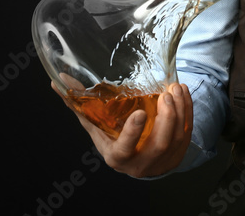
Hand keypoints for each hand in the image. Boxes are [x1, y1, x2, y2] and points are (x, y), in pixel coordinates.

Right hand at [53, 78, 193, 177]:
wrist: (137, 158)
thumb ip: (78, 104)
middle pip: (160, 144)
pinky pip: (188, 133)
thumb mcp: (95, 125)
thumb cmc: (113, 138)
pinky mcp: (179, 154)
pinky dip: (188, 111)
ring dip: (180, 111)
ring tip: (175, 88)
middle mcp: (141, 164)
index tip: (141, 113)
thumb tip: (56, 81)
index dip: (133, 133)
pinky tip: (183, 93)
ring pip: (177, 138)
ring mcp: (163, 161)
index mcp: (117, 157)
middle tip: (165, 93)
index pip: (125, 149)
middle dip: (167, 117)